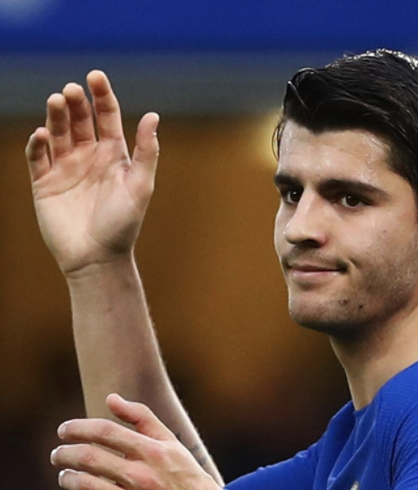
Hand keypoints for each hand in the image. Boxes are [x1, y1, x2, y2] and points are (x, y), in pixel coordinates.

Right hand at [26, 71, 159, 276]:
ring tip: (56, 100)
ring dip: (55, 115)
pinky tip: (43, 136)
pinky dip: (38, 144)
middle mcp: (89, 157)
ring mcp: (66, 168)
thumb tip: (154, 116)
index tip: (95, 76)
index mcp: (114, 155)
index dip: (101, 95)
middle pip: (80, 119)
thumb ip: (147, 152)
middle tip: (71, 90)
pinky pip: (38, 156)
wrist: (98, 258)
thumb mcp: (141, 186)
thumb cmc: (124, 225)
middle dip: (75, 102)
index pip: (106, 116)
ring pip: (58, 132)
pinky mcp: (45, 183)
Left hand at [50, 394, 226, 489]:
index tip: (64, 431)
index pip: (105, 432)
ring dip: (67, 479)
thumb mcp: (171, 444)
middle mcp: (144, 477)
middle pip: (88, 458)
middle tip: (58, 454)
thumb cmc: (187, 477)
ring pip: (85, 488)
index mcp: (154, 452)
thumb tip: (110, 398)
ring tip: (66, 475)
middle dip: (64, 453)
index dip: (77, 428)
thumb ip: (142, 418)